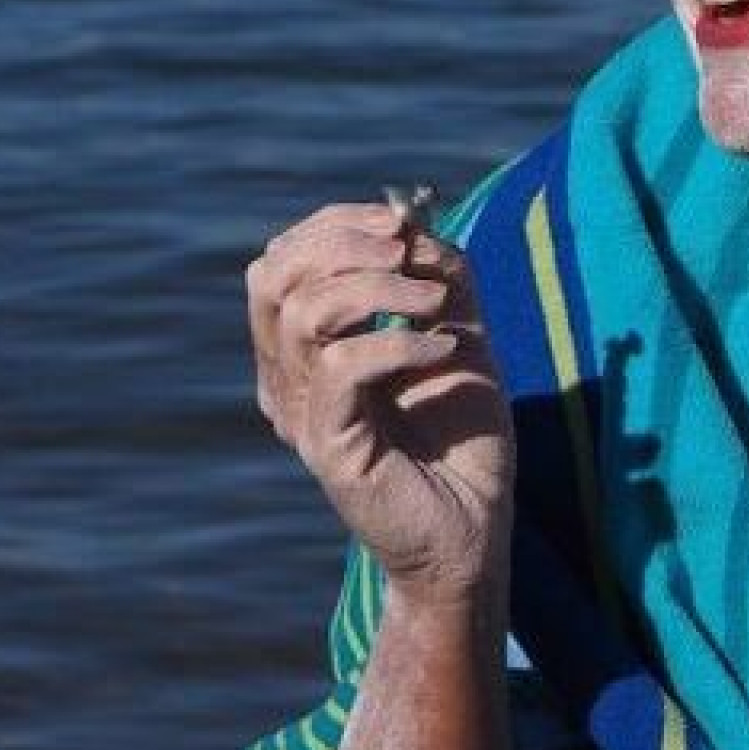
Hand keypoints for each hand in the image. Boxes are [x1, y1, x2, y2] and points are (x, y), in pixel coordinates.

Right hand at [246, 201, 515, 604]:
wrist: (476, 528)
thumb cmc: (463, 438)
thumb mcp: (459, 334)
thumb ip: (438, 277)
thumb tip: (414, 224)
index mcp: (305, 350)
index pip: (281, 262)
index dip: (333, 225)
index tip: (399, 221)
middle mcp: (288, 379)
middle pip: (272, 277)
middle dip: (343, 243)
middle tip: (406, 249)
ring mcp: (300, 413)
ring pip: (301, 313)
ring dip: (380, 287)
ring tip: (437, 304)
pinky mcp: (328, 446)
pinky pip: (340, 367)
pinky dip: (398, 341)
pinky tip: (443, 349)